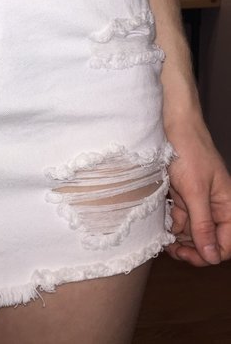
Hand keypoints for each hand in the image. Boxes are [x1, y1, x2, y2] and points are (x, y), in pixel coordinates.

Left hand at [164, 112, 230, 265]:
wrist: (171, 127)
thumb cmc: (188, 153)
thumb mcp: (195, 191)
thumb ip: (203, 224)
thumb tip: (212, 256)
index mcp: (228, 205)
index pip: (227, 242)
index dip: (210, 253)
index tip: (188, 255)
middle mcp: (215, 206)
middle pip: (208, 239)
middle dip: (193, 248)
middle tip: (173, 251)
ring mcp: (197, 200)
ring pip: (192, 230)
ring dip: (180, 238)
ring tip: (164, 242)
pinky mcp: (181, 195)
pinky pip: (179, 217)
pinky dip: (171, 223)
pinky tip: (161, 226)